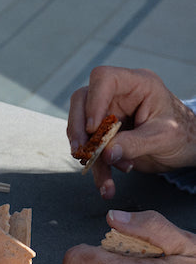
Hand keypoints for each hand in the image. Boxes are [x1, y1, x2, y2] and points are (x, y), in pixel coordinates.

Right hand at [67, 66, 195, 197]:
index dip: (93, 101)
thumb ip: (135, 144)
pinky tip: (106, 184)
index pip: (104, 79)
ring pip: (81, 127)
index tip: (93, 127)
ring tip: (103, 176)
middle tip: (82, 152)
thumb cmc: (183, 135)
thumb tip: (106, 153)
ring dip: (87, 153)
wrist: (186, 149)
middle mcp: (119, 95)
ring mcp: (109, 112)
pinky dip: (96, 168)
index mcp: (138, 84)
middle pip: (82, 101)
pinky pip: (91, 147)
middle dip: (78, 129)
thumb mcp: (163, 138)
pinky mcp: (104, 132)